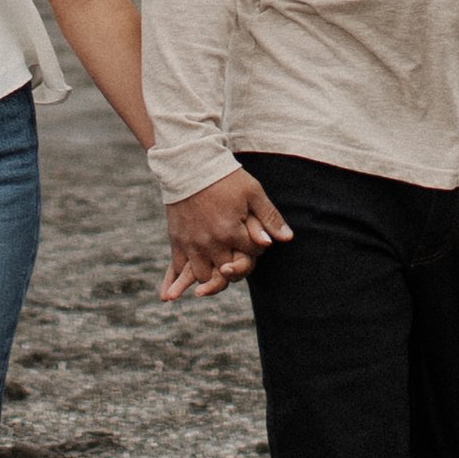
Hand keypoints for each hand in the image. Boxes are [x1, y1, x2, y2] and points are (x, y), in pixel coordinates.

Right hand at [159, 167, 293, 301]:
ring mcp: (192, 244)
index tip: (255, 237)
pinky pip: (177, 268)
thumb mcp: (253, 192)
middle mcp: (211, 243)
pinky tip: (172, 293)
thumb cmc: (225, 177)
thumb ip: (269, 218)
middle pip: (227, 272)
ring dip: (211, 277)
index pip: (250, 255)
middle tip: (236, 261)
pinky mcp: (177, 241)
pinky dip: (176, 281)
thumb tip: (286, 239)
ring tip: (215, 273)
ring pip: (204, 276)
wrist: (189, 164)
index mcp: (231, 232)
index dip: (256, 248)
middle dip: (235, 268)